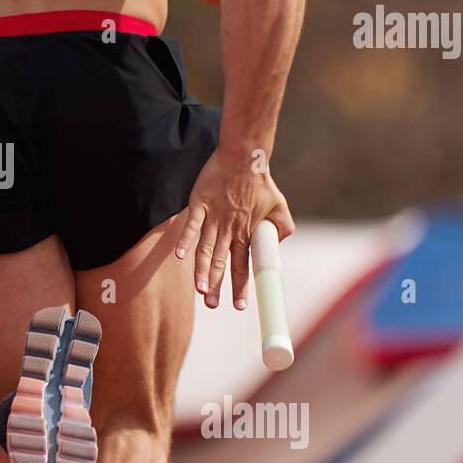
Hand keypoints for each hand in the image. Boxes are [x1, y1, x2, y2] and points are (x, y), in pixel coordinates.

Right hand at [176, 148, 294, 309]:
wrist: (245, 156)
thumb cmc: (262, 182)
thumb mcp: (280, 206)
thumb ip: (283, 227)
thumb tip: (279, 242)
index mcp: (247, 233)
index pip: (244, 266)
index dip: (241, 287)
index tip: (238, 306)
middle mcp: (231, 229)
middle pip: (222, 263)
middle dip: (218, 286)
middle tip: (213, 306)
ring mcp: (214, 217)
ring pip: (206, 249)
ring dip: (202, 271)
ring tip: (201, 290)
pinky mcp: (200, 204)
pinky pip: (192, 225)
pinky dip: (186, 241)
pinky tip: (180, 256)